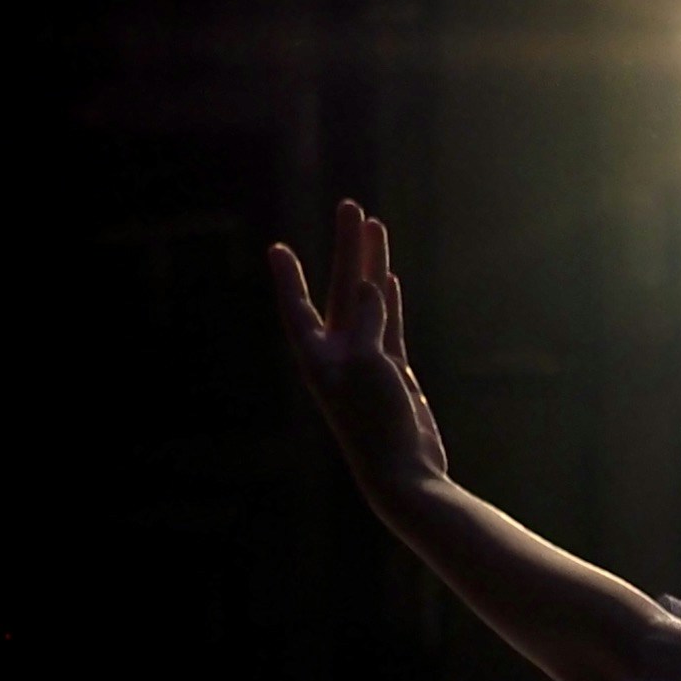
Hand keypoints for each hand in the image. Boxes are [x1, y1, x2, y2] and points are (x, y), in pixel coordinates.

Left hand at [269, 201, 449, 501]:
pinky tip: (388, 276)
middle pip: (338, 289)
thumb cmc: (376, 423)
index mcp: (316, 356)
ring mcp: (366, 361)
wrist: (403, 473)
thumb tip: (372, 284)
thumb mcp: (369, 364)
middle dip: (345, 248)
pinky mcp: (392, 372)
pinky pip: (388, 323)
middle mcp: (336, 354)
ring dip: (370, 264)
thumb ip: (368, 320)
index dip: (288, 276)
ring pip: (367, 300)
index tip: (277, 248)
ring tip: (375, 227)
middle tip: (351, 207)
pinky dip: (389, 299)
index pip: (297, 306)